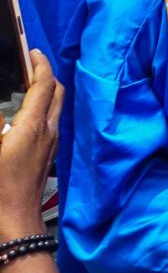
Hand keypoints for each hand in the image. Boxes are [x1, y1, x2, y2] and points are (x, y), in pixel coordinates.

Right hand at [0, 50, 59, 237]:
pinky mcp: (46, 156)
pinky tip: (23, 116)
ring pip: (55, 108)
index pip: (45, 84)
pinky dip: (41, 110)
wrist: (13, 221)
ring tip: (24, 86)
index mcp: (34, 125)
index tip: (31, 51)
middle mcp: (48, 131)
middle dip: (45, 75)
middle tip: (27, 66)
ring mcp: (50, 144)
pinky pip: (49, 123)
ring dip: (44, 92)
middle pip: (56, 92)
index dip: (39, 64)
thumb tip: (3, 110)